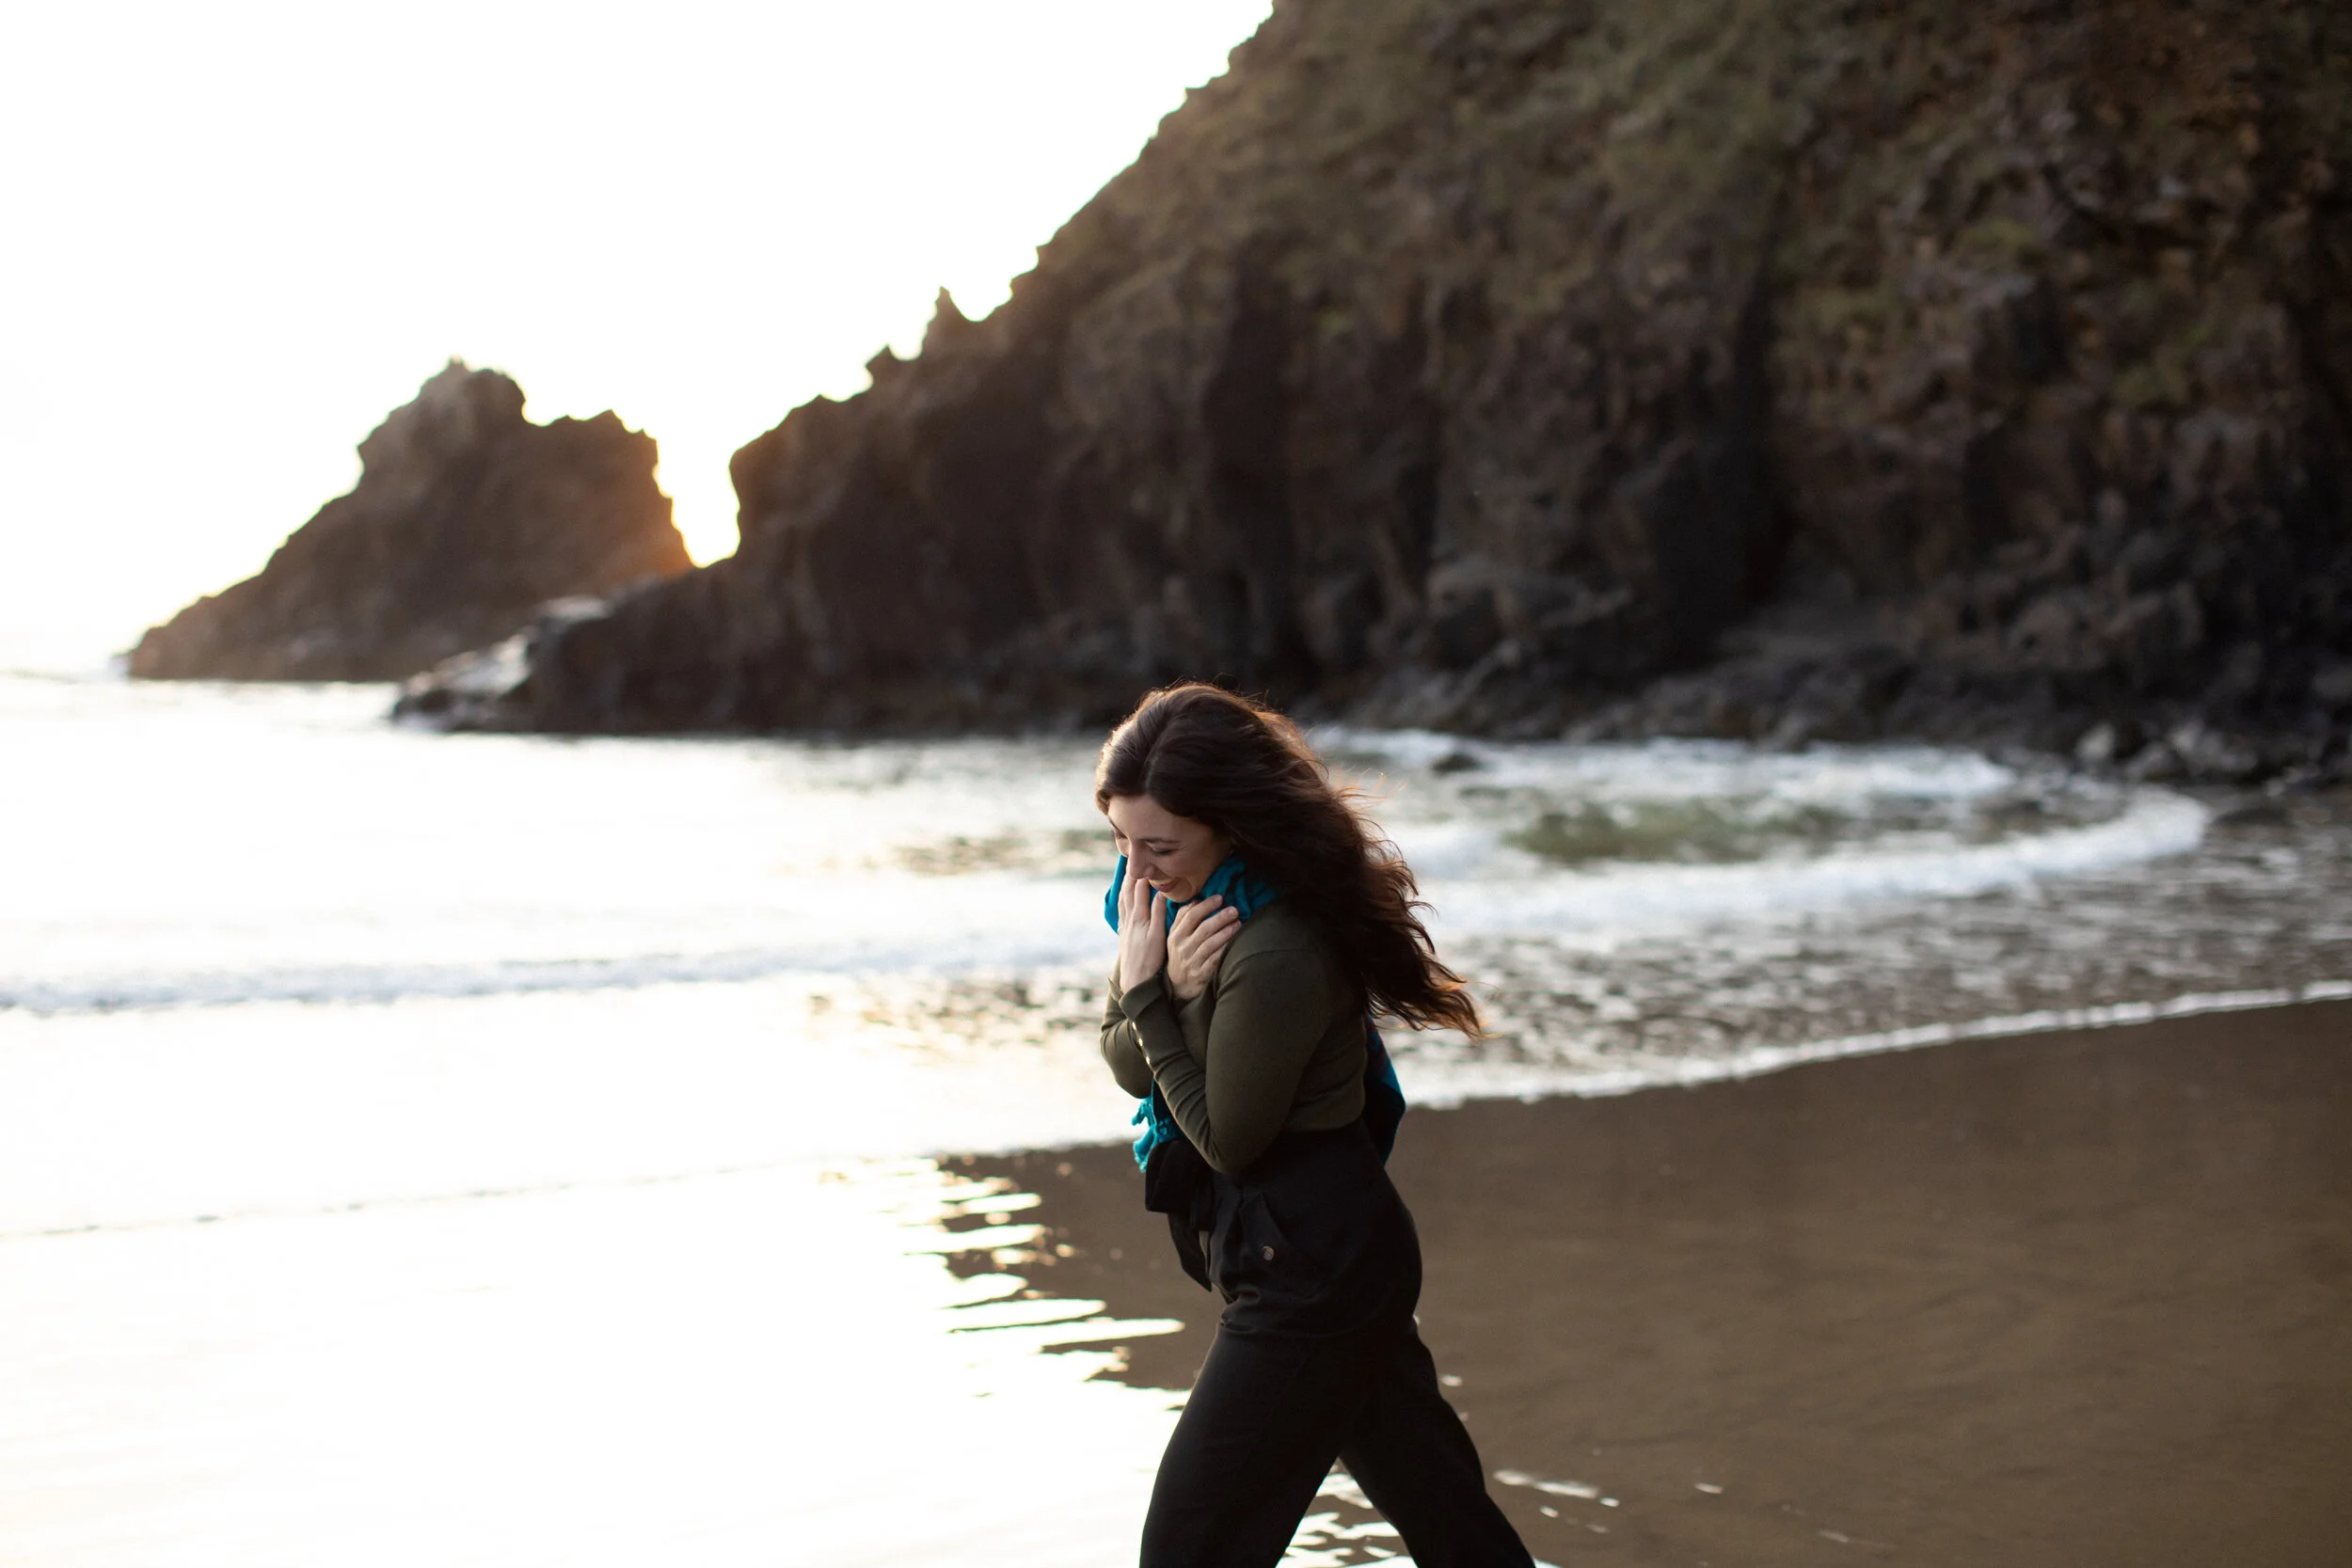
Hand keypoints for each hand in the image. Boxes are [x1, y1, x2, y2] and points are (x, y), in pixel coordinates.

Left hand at [1117, 869, 1168, 991]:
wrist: (1135, 979)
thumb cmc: (1150, 959)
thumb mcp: (1158, 936)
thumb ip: (1158, 913)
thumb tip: (1160, 892)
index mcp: (1139, 918)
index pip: (1140, 890)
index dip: (1143, 875)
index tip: (1147, 861)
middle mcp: (1129, 919)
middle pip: (1128, 892)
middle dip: (1131, 876)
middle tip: (1133, 861)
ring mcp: (1125, 926)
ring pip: (1122, 900)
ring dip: (1125, 885)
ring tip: (1127, 874)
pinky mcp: (1123, 933)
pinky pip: (1120, 910)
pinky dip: (1122, 899)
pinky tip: (1123, 898)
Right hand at [1167, 894, 1240, 1000]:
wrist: (1177, 985)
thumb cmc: (1180, 954)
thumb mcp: (1175, 936)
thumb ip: (1183, 917)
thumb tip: (1196, 900)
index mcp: (1175, 935)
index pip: (1190, 916)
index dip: (1206, 906)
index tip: (1220, 898)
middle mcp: (1182, 947)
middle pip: (1203, 929)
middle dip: (1220, 917)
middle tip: (1234, 910)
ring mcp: (1191, 961)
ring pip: (1210, 944)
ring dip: (1226, 932)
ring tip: (1238, 924)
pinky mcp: (1201, 974)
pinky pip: (1215, 959)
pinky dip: (1225, 949)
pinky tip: (1234, 943)